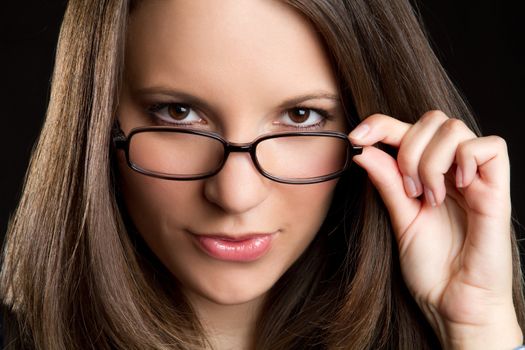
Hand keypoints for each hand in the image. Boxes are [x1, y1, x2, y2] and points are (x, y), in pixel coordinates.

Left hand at [348, 111, 521, 348]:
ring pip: (455, 128)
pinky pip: (492, 147)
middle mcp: (453, 171)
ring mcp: (476, 179)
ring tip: (428, 197)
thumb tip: (362, 149)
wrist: (452, 303)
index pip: (408, 129)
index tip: (356, 138)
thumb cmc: (430, 266)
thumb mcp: (400, 218)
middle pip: (432, 120)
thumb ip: (387, 182)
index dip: (381, 124)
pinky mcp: (497, 192)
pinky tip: (455, 186)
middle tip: (408, 189)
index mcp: (429, 174)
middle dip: (408, 147)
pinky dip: (466, 157)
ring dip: (431, 159)